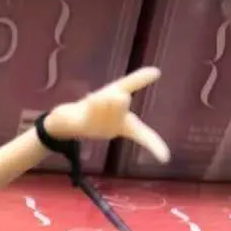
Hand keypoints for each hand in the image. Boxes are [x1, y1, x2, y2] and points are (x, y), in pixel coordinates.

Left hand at [44, 67, 169, 163]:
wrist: (64, 121)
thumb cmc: (95, 109)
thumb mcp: (118, 90)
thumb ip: (136, 81)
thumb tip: (157, 71)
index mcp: (124, 125)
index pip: (144, 136)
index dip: (155, 146)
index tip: (166, 158)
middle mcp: (112, 131)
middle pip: (122, 106)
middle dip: (118, 98)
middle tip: (113, 96)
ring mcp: (96, 130)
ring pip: (108, 104)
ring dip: (104, 97)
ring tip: (96, 98)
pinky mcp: (81, 125)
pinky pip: (92, 109)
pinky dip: (94, 101)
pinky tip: (90, 98)